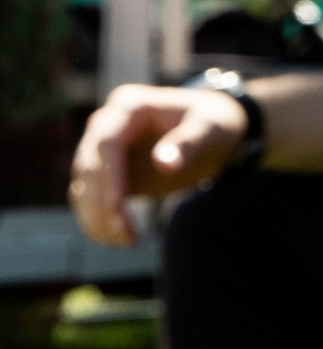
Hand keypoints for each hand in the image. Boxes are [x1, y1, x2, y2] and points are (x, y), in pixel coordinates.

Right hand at [69, 83, 250, 244]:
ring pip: (83, 188)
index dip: (108, 176)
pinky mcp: (106, 173)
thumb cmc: (213, 124)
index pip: (107, 143)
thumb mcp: (210, 129)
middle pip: (88, 168)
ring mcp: (102, 150)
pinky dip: (99, 221)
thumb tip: (164, 164)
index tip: (117, 207)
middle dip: (101, 204)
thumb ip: (189, 143)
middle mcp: (106, 125)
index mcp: (129, 107)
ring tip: (127, 241)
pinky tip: (119, 239)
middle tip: (125, 235)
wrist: (214, 129)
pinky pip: (91, 199)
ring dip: (97, 218)